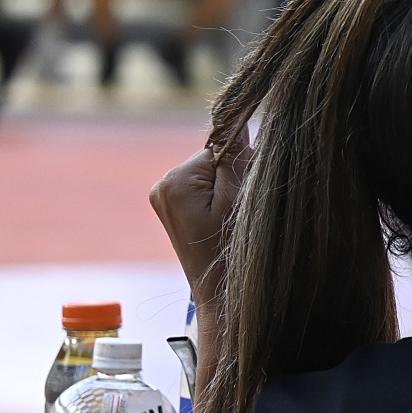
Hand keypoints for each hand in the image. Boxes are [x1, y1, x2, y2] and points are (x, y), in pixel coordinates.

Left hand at [151, 138, 251, 306]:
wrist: (221, 294)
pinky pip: (203, 189)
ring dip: (227, 190)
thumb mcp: (240, 202)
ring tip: (231, 222)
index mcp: (175, 181)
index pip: (220, 149)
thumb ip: (236, 158)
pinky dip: (218, 200)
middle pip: (213, 161)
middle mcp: (162, 186)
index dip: (243, 166)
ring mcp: (164, 198)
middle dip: (233, 178)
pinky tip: (221, 224)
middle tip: (241, 212)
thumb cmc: (233, 252)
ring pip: (210, 175)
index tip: (249, 194)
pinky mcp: (172, 208)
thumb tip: (235, 118)